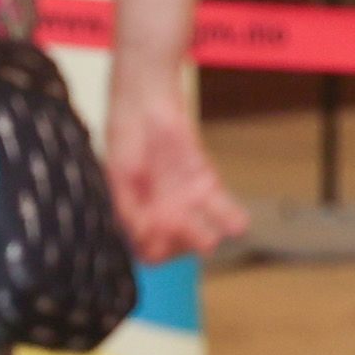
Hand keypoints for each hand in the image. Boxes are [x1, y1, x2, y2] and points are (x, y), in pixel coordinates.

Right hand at [103, 92, 253, 262]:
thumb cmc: (124, 137)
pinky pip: (222, 209)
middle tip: (174, 228)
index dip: (152, 250)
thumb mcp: (117, 177)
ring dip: (205, 240)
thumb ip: (128, 209)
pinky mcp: (206, 184)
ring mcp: (185, 201)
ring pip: (201, 235)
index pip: (148, 250)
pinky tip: (236, 225)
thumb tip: (141, 238)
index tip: (153, 240)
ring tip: (207, 238)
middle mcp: (161, 213)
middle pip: (175, 247)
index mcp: (136, 215)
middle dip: (177, 245)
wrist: (145, 104)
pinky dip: (231, 219)